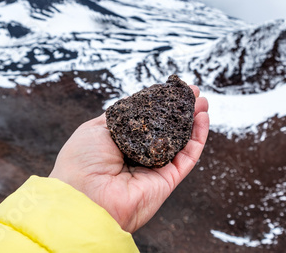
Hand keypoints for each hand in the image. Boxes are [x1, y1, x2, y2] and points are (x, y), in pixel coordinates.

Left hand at [49, 85, 208, 232]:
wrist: (83, 197)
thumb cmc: (82, 162)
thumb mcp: (96, 128)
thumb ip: (121, 115)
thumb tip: (139, 102)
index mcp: (120, 142)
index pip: (147, 120)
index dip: (161, 103)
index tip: (174, 88)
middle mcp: (139, 154)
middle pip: (167, 129)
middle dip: (181, 110)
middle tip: (194, 92)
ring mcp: (154, 168)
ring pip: (181, 141)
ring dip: (194, 120)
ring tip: (203, 101)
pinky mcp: (167, 180)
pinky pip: (187, 157)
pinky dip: (198, 138)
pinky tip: (203, 118)